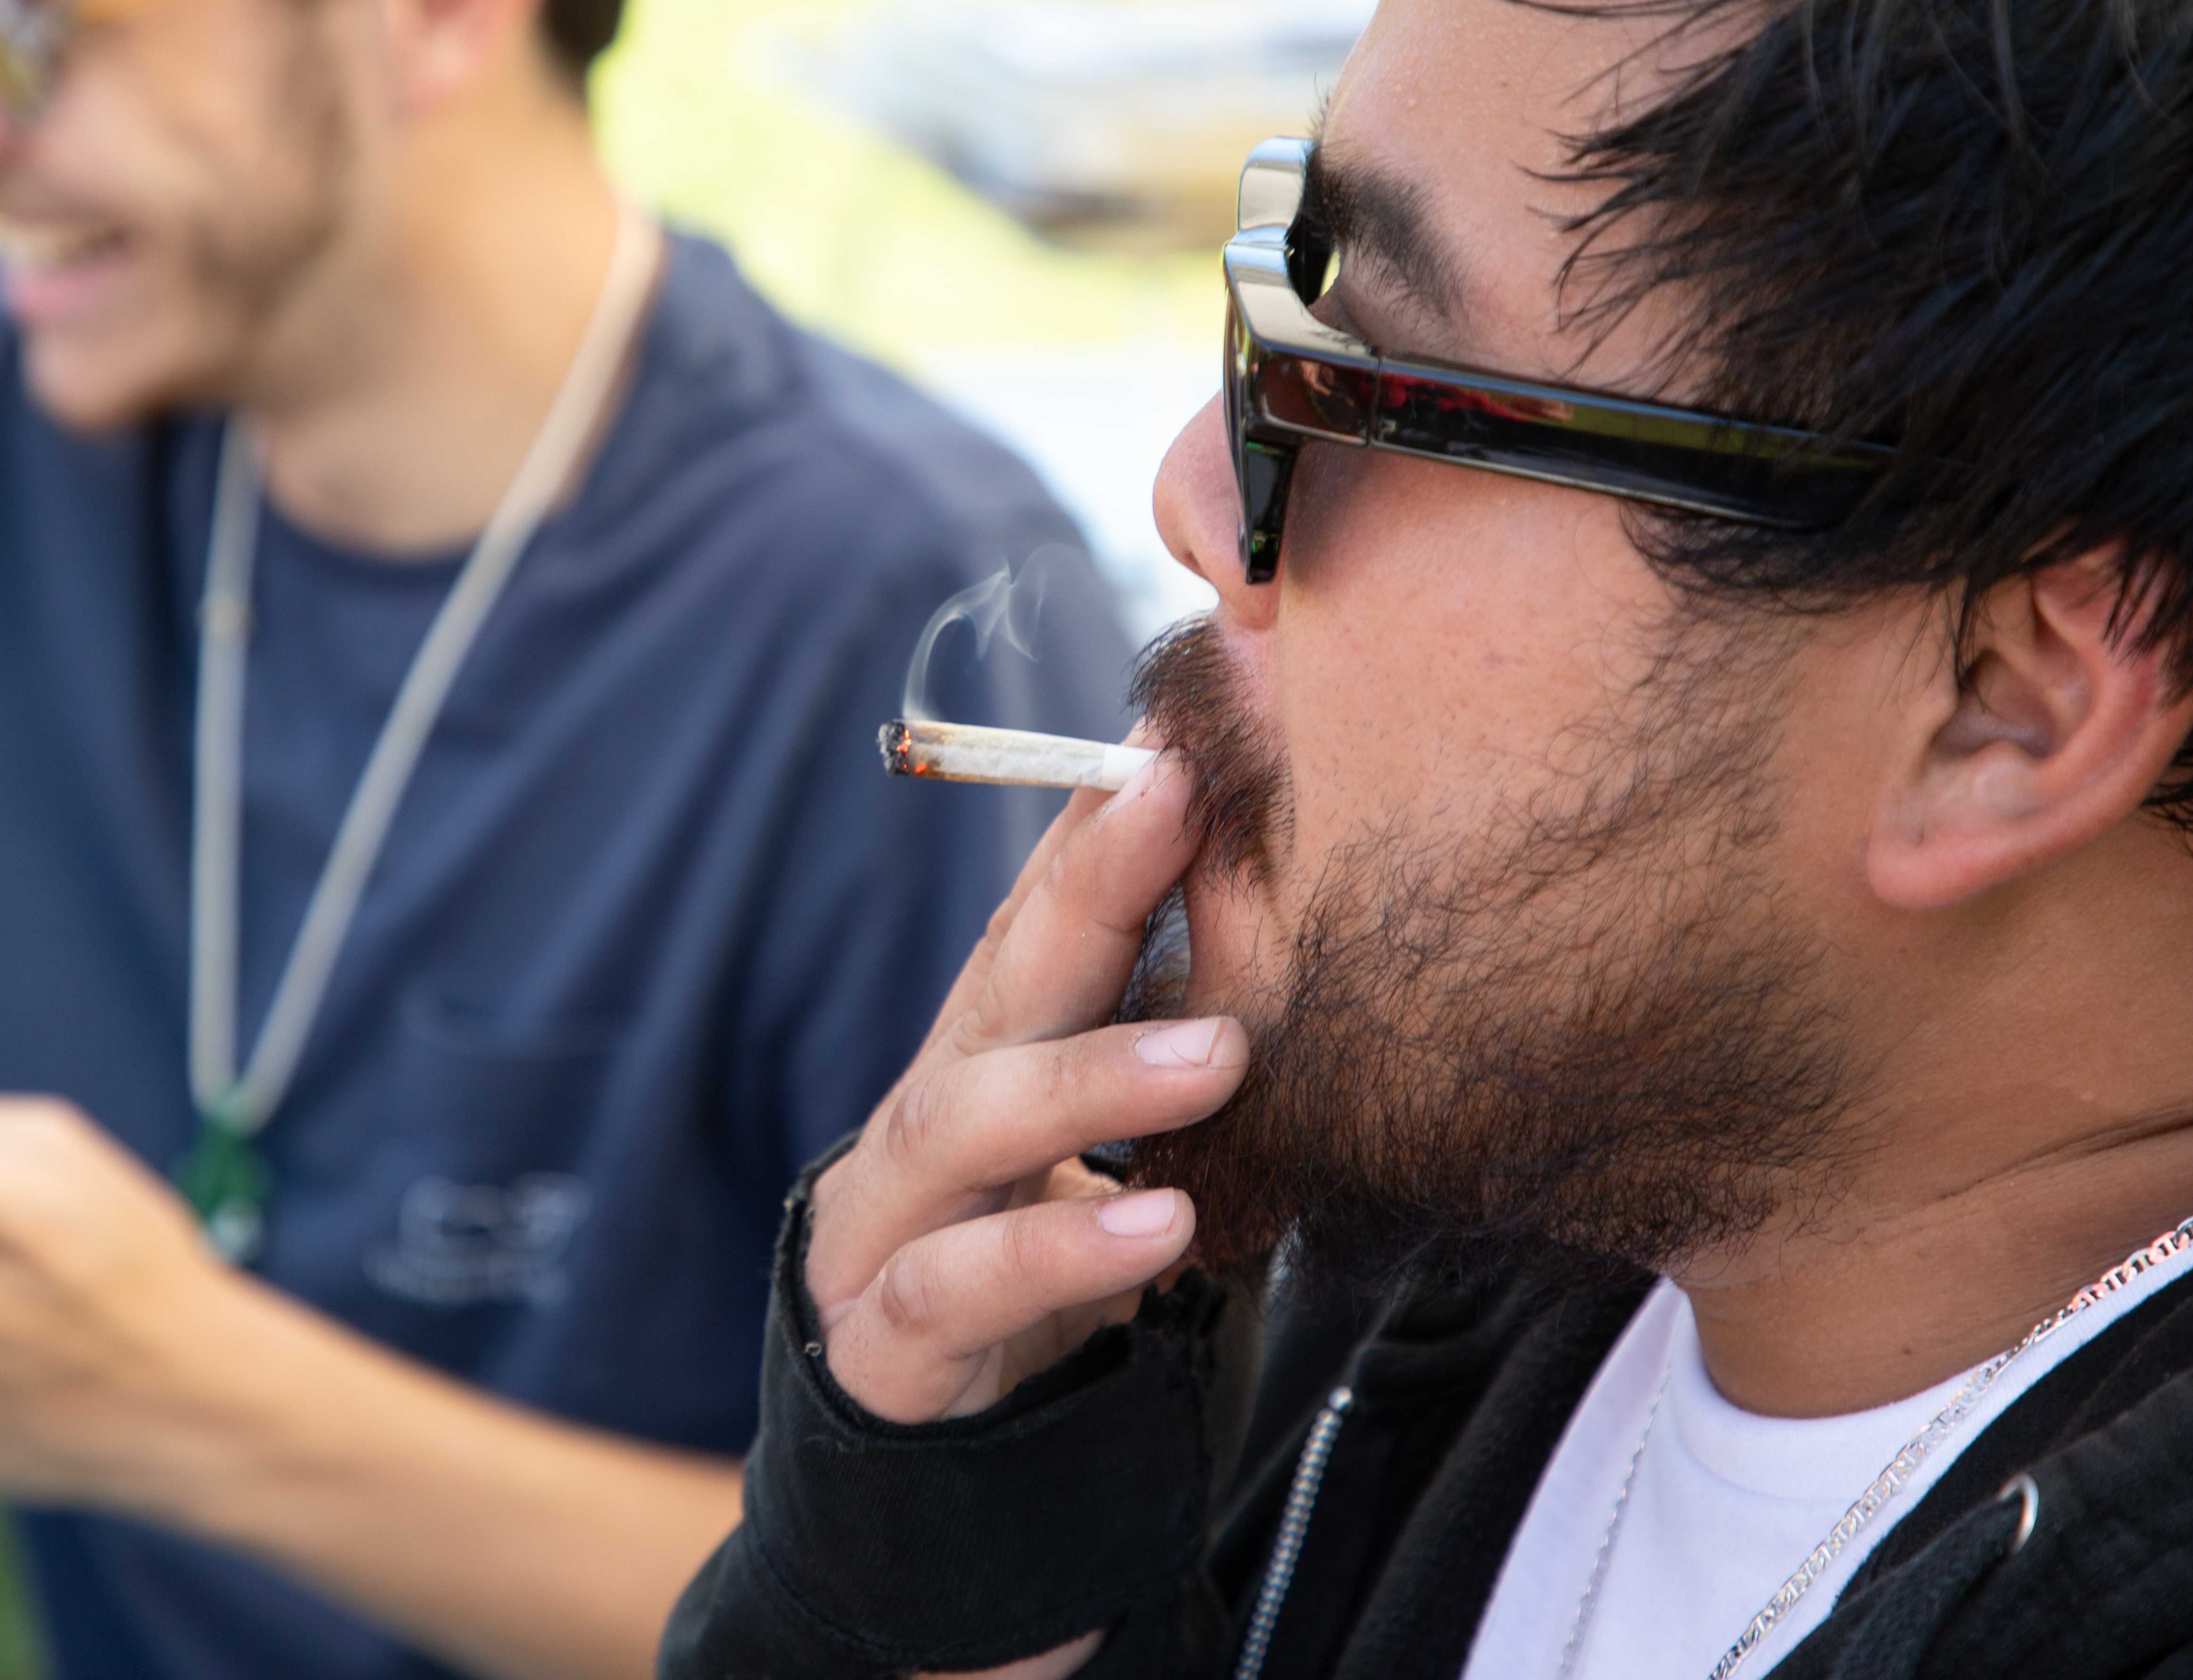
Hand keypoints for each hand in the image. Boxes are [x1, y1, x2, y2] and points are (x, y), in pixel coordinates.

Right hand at [805, 751, 1247, 1424]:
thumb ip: (1170, 1061)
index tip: (1184, 737)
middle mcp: (934, 1112)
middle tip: (1183, 801)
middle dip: (1090, 883)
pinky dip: (1061, 1250)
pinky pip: (961, 1283)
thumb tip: (1304, 938)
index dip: (1104, 824)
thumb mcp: (1101, 1155)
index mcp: (991, 1059)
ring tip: (1221, 1056)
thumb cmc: (1023, 1266)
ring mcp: (894, 1218)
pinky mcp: (888, 1333)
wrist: (910, 1454)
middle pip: (1003, 980)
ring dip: (1092, 1074)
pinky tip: (1161, 1228)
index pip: (1044, 918)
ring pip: (967, 1119)